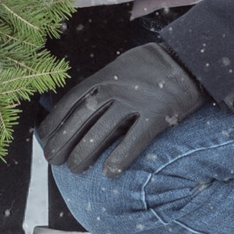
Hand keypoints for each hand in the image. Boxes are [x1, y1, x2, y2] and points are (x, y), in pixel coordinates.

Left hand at [38, 42, 209, 177]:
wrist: (189, 61)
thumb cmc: (151, 68)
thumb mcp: (120, 67)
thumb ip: (101, 83)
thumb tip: (78, 104)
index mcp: (105, 76)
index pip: (71, 101)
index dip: (55, 121)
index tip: (44, 139)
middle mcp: (116, 88)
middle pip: (81, 118)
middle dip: (64, 141)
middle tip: (53, 160)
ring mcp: (137, 101)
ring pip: (102, 131)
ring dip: (85, 152)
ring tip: (75, 168)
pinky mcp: (157, 115)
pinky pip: (135, 140)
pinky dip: (120, 158)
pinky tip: (109, 172)